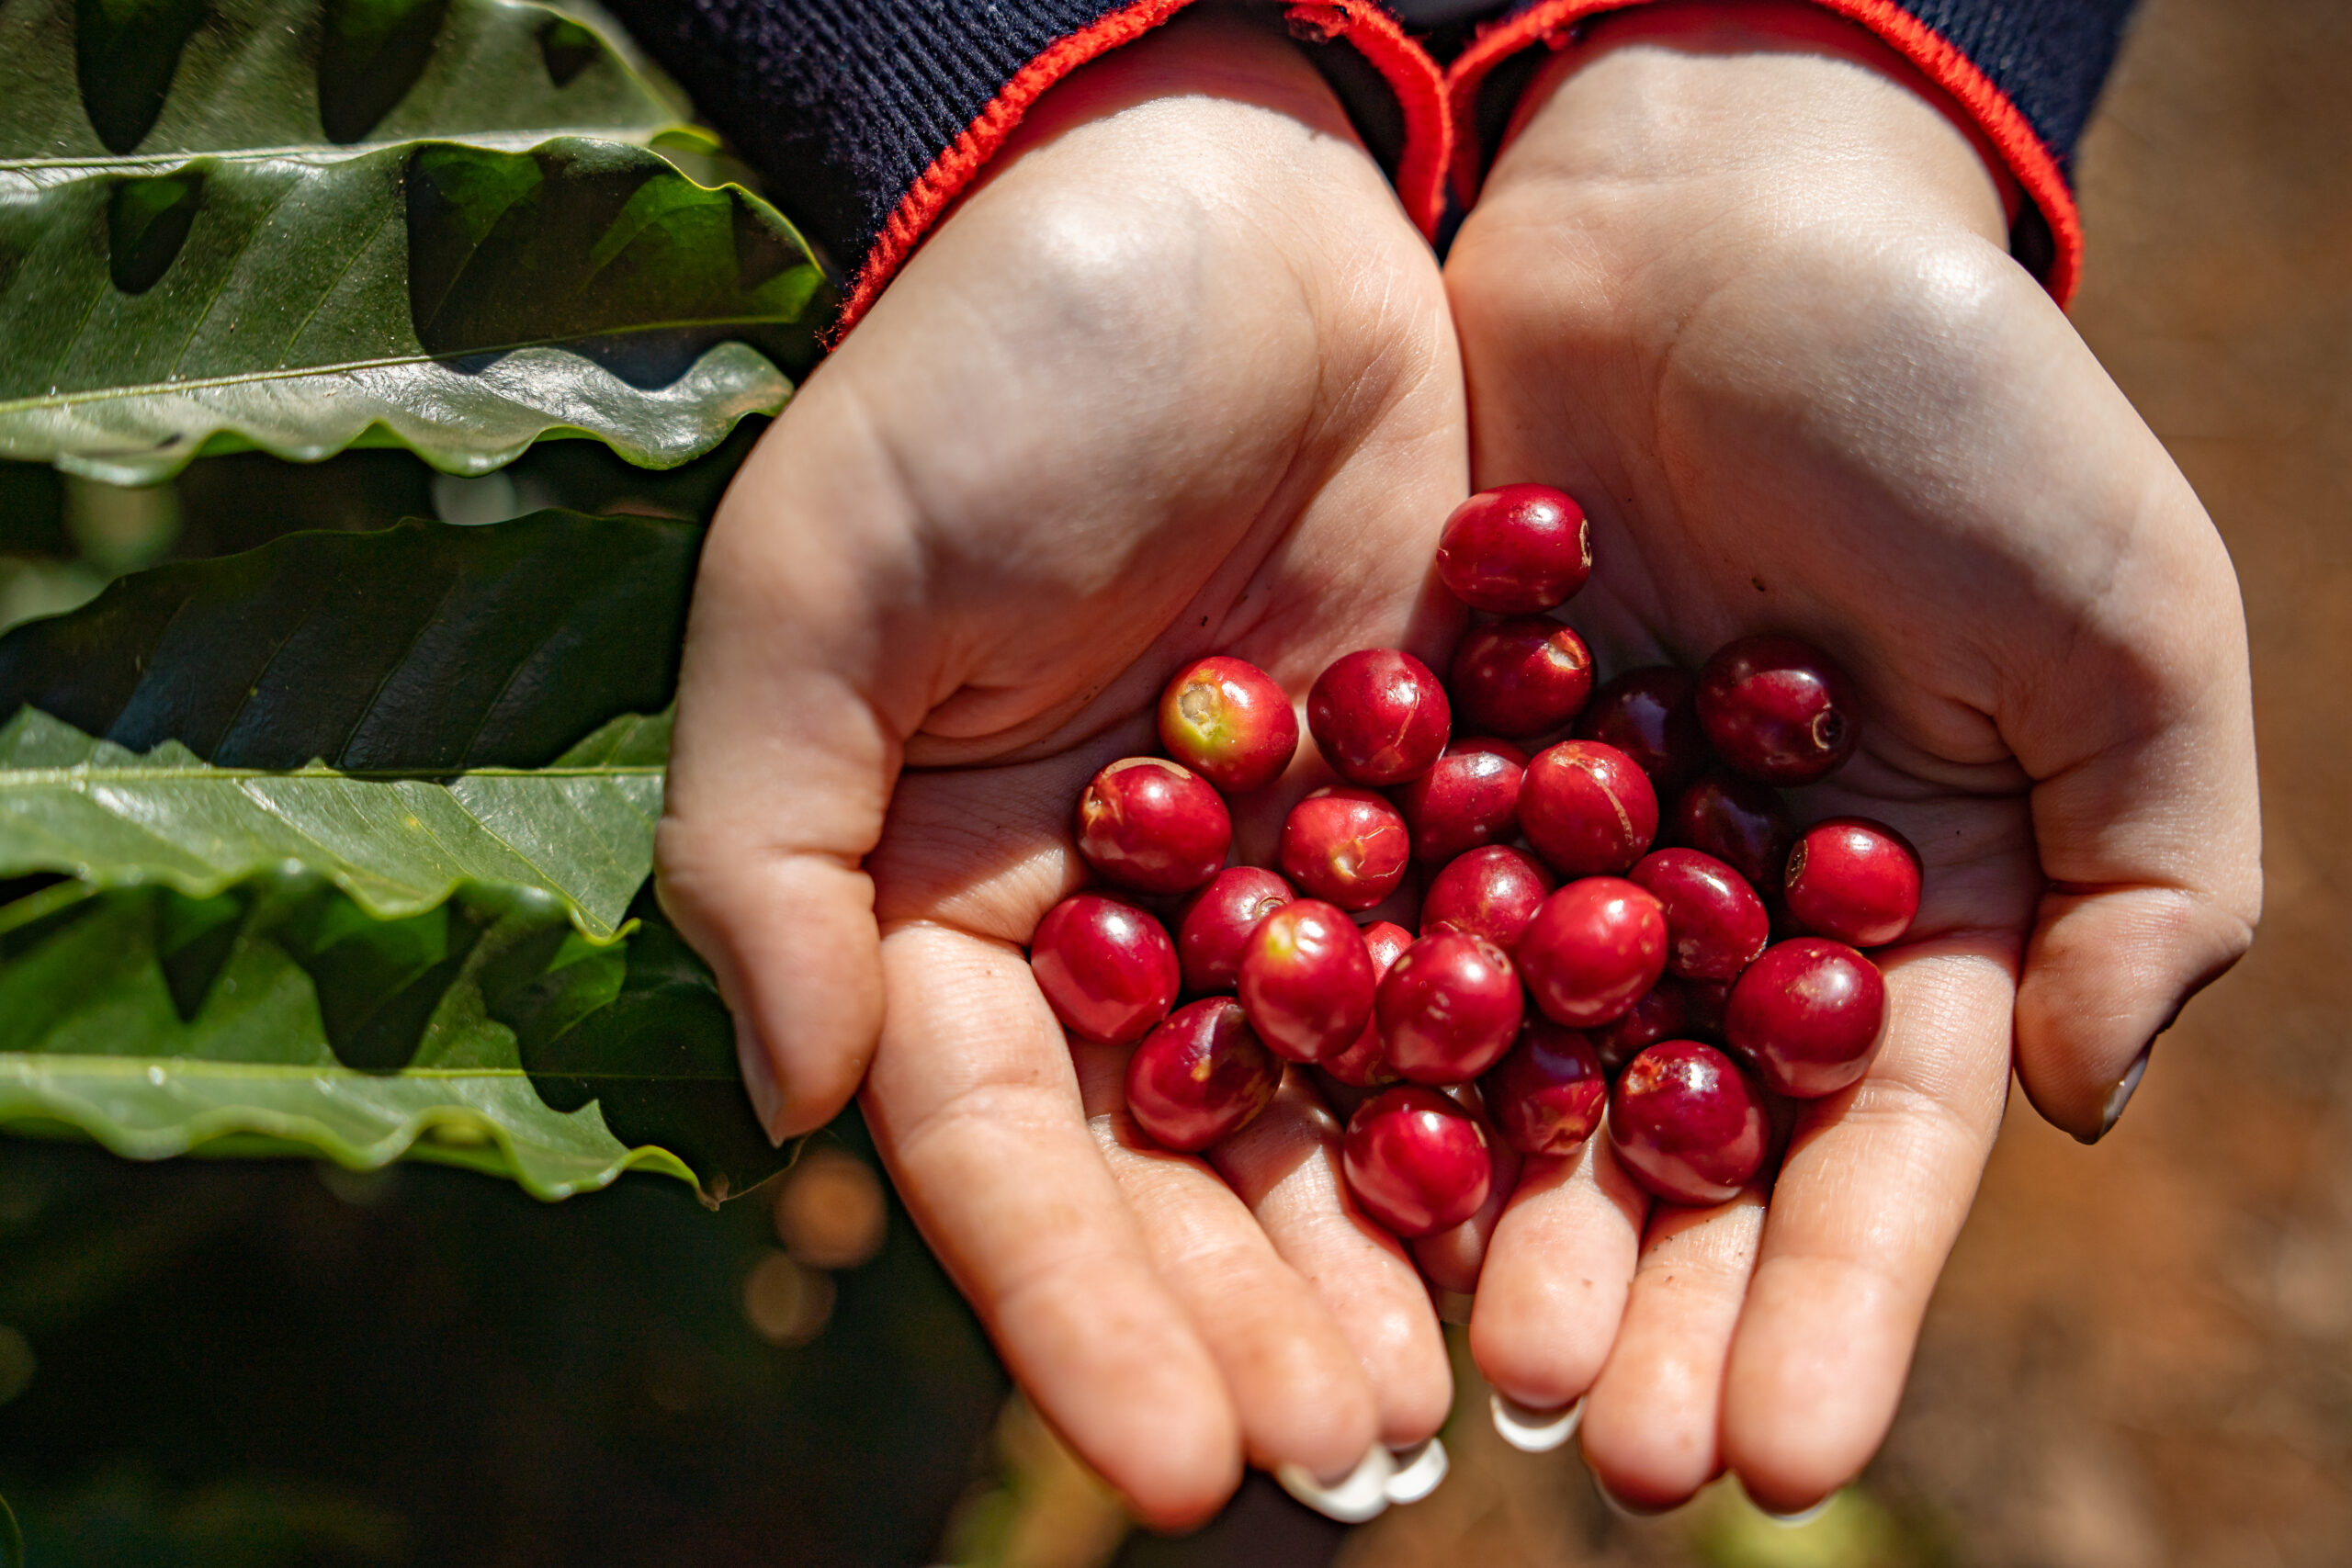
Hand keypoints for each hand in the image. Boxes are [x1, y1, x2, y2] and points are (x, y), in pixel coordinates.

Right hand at [656, 10, 1463, 1524]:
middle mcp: (1126, 918)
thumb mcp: (818, 589)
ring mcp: (1297, 868)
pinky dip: (1535, 1089)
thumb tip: (790, 1108)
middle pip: (1186, 1165)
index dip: (1075, 1310)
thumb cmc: (983, 374)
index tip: (1164, 1467)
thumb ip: (769, 851)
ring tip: (1472, 1393)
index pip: (1006, 1149)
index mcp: (949, 899)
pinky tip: (1596, 1205)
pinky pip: (1492, 966)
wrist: (1213, 195)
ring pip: (1345, 1103)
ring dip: (1403, 1252)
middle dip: (1256, 1317)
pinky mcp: (1447, 795)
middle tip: (1351, 1454)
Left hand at [1443, 1, 2259, 1512]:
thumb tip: (2091, 1108)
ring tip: (1456, 1364)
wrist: (1715, 209)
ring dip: (1488, 1223)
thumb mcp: (2125, 624)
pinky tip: (1320, 1173)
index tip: (1772, 1454)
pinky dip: (1353, 1048)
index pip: (1864, 1152)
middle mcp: (1716, 909)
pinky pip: (1379, 926)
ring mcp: (1555, 846)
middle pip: (1673, 1151)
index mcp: (1900, 909)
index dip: (1829, 1309)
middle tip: (1584, 1450)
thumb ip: (2152, 872)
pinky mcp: (1411, 766)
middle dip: (1641, 1305)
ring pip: (1512, 1075)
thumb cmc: (1952, 401)